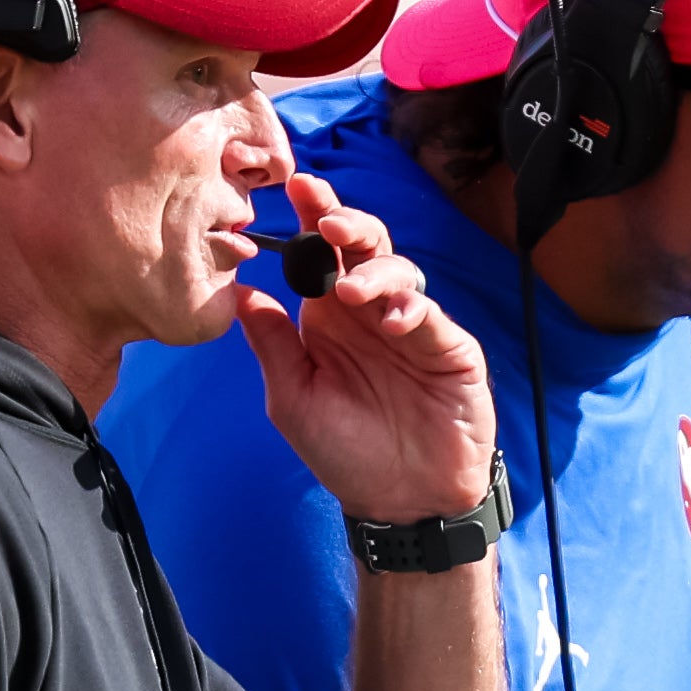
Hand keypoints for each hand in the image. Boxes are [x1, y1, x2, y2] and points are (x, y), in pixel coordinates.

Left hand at [236, 172, 494, 524]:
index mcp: (330, 320)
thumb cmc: (345, 452)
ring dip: (374, 271)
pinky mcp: (450, 349)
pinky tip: (391, 321)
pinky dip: (410, 310)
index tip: (296, 187)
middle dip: (347, 224)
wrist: (400, 503)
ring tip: (350, 291)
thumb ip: (271, 343)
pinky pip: (431, 316)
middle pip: (364, 248)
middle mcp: (371, 314)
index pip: (320, 256)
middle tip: (326, 219)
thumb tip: (240, 289)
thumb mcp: (293, 398)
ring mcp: (413, 328)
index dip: (313, 218)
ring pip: (400, 271)